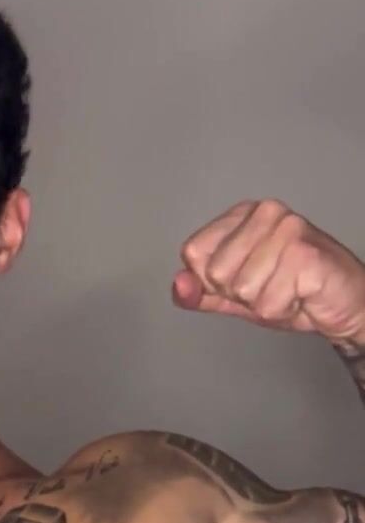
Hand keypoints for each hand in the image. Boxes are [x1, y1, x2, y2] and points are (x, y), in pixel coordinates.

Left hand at [172, 199, 364, 341]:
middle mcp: (266, 213)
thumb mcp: (236, 296)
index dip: (214, 281)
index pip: (194, 254)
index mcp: (243, 215)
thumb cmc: (293, 293)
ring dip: (265, 304)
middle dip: (242, 295)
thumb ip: (203, 292)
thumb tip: (178, 284)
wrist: (343, 304)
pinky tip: (301, 295)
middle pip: (217, 274)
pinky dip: (284, 309)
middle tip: (272, 286)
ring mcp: (287, 229)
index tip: (245, 278)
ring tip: (288, 290)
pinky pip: (269, 302)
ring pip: (243, 290)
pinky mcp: (305, 253)